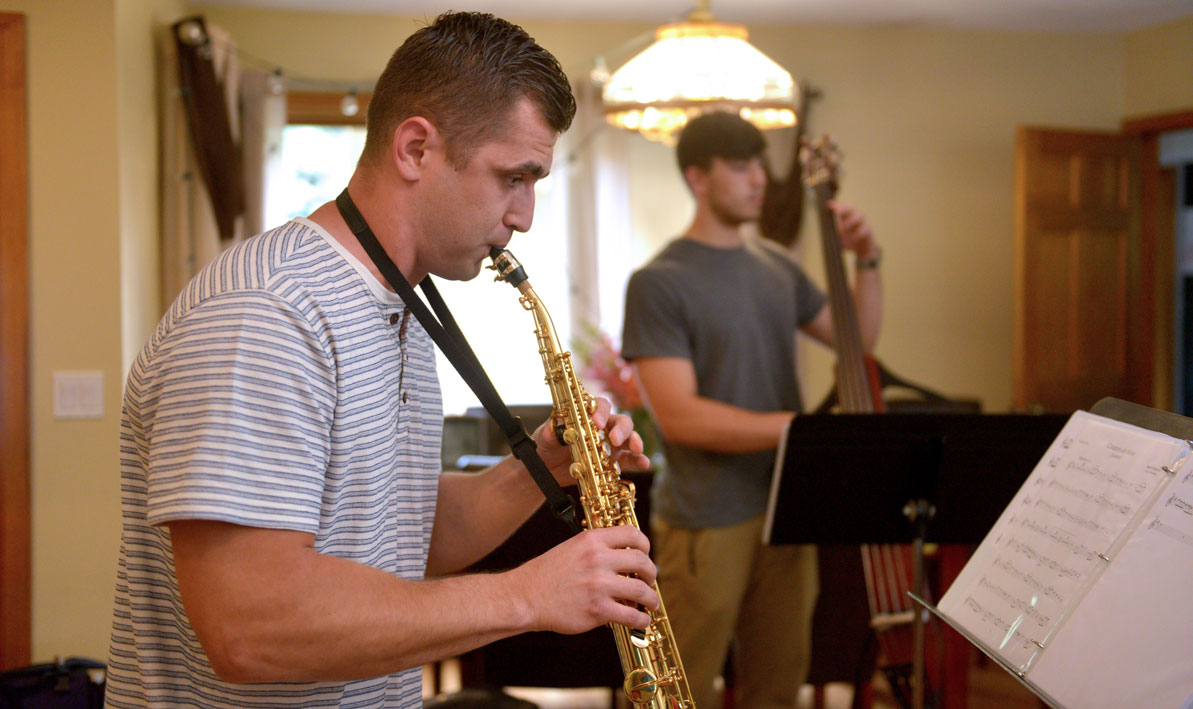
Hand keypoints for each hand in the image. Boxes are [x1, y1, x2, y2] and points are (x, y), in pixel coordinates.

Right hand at [507, 525, 658, 633]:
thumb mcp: (572, 549)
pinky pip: (631, 615)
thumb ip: (598, 550)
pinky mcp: (598, 610)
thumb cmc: (548, 574)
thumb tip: (627, 562)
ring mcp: (599, 585)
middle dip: (652, 574)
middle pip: (642, 562)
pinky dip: (641, 619)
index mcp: (592, 540)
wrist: (525, 597)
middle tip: (649, 581)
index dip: (645, 546)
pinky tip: (640, 620)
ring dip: (652, 599)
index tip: (646, 556)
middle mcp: (598, 559)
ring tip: (650, 604)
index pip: (632, 534)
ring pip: (642, 591)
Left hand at [531, 396, 650, 486]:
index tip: (596, 422)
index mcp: (587, 415)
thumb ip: (552, 431)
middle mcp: (602, 427)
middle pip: (620, 420)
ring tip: (636, 449)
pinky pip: (629, 459)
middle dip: (621, 428)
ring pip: (628, 438)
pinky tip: (644, 463)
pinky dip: (639, 460)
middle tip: (615, 439)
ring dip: (634, 441)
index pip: (599, 405)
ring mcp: (610, 445)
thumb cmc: (546, 446)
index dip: (601, 411)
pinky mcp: (613, 462)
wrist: (546, 469)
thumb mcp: (544, 436)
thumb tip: (557, 427)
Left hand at [828, 200, 878, 259]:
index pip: (842, 209)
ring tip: (843, 229)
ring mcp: (863, 224)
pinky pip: (865, 229)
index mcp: (846, 218)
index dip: (836, 206)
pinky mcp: (869, 232)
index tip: (829, 204)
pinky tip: (853, 239)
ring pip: (860, 216)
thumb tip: (824, 230)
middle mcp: (855, 218)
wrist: (863, 251)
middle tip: (838, 212)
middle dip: (844, 209)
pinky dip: (858, 234)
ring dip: (851, 221)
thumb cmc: (849, 242)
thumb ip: (832, 233)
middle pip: (851, 209)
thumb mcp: (838, 238)